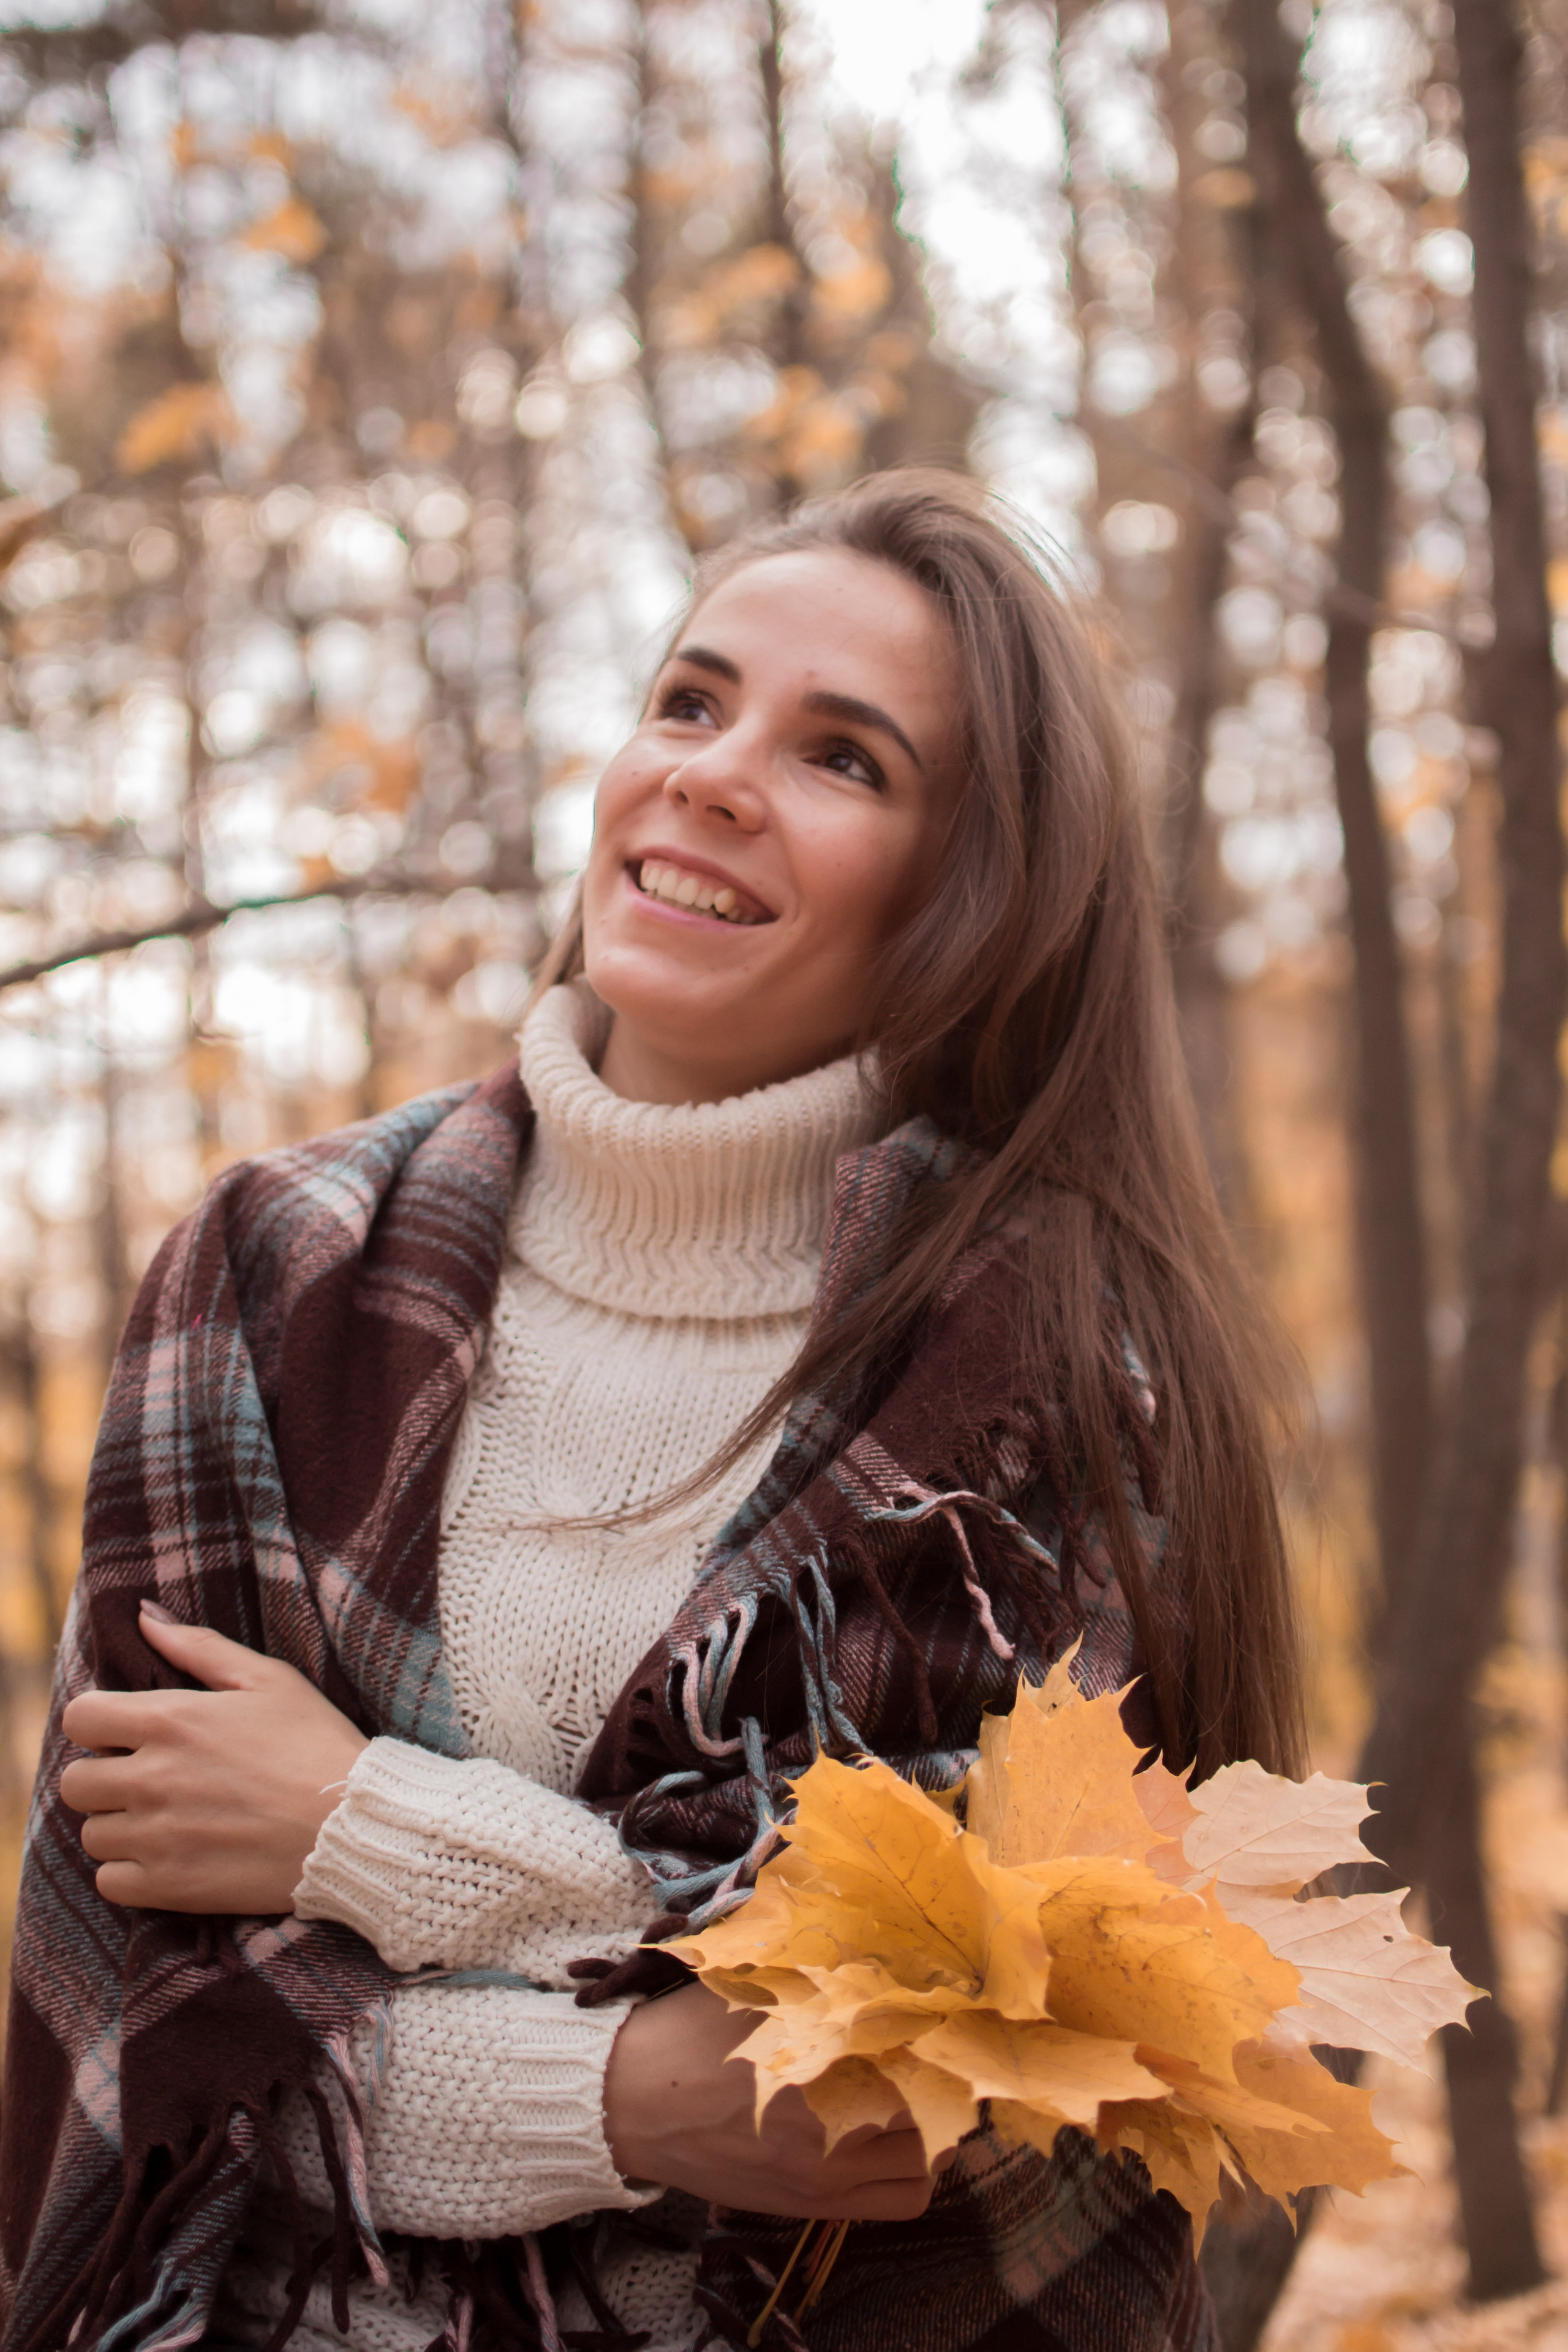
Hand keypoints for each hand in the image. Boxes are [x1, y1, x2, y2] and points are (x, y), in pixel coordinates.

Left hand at [59, 1603, 368, 1914]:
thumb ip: (199, 1646)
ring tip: (164, 1819)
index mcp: (172, 1720)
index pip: (80, 1718)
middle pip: (76, 1782)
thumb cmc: (315, 1742)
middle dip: (104, 1777)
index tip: (125, 1734)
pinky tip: (168, 1855)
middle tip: (146, 1779)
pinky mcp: (170, 1885)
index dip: (97, 1723)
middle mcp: (153, 1778)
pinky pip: (111, 1882)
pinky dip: (130, 1871)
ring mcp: (157, 1836)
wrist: (353, 1824)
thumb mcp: (267, 1679)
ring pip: (93, 1834)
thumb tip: (143, 1616)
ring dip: (119, 1825)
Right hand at [603, 1981, 943, 2220]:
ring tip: (929, 2093)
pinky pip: (901, 2202)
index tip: (950, 2006)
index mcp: (817, 2065)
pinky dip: (917, 2170)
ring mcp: (826, 2179)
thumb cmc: (689, 2032)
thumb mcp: (756, 1984)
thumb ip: (823, 1973)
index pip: (918, 2050)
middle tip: (945, 2047)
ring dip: (942, 2127)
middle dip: (949, 2076)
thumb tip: (890, 1954)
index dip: (944, 2027)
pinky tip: (900, 2136)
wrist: (629, 2104)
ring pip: (930, 2164)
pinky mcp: (813, 2207)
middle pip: (937, 2109)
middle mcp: (831, 2131)